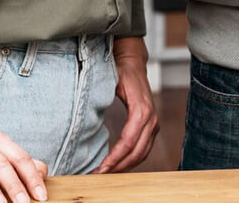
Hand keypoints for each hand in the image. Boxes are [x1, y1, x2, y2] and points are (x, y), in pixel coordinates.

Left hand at [94, 37, 158, 172]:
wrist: (133, 62)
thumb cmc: (121, 73)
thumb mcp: (110, 85)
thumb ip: (102, 102)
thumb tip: (84, 121)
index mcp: (141, 111)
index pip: (128, 142)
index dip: (114, 158)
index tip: (100, 169)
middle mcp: (151, 119)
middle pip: (136, 152)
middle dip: (118, 167)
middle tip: (98, 176)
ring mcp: (154, 123)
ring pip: (142, 153)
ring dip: (125, 166)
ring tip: (106, 174)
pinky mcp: (152, 126)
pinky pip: (144, 149)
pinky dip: (132, 160)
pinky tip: (117, 165)